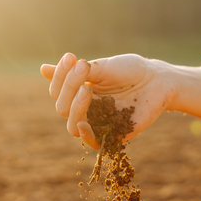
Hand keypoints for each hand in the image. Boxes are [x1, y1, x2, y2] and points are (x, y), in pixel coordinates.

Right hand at [40, 53, 174, 148]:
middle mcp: (86, 110)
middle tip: (83, 69)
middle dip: (68, 88)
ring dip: (75, 109)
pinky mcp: (114, 135)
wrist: (157, 80)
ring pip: (73, 127)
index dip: (59, 76)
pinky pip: (94, 142)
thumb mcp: (101, 68)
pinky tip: (85, 122)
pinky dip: (87, 134)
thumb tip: (42, 69)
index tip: (71, 57)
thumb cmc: (130, 70)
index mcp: (79, 92)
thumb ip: (74, 73)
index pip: (57, 92)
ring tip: (86, 91)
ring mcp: (99, 123)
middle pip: (62, 108)